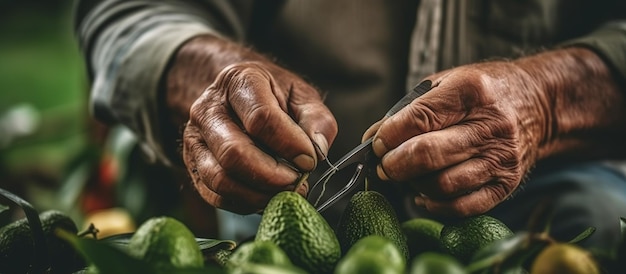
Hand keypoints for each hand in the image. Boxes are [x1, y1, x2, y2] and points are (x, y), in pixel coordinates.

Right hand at [170, 37, 336, 213]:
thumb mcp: (300, 94)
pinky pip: (215, 195)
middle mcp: (208, 109)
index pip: (260, 118)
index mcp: (238, 81)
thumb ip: (316, 118)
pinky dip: (245, 204)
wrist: (233, 95)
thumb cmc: (271, 95)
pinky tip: (266, 197)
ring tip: (285, 193)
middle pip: (234, 153)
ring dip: (259, 195)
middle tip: (298, 182)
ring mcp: (195, 139)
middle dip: (272, 176)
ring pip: (220, 179)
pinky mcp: (193, 165)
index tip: (310, 160)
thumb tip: (319, 149)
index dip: (289, 145)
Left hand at [364, 61, 548, 216]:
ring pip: (442, 185)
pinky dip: (435, 205)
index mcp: (471, 91)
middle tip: (385, 164)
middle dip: (395, 164)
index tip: (378, 143)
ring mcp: (501, 158)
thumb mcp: (445, 84)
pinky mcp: (507, 184)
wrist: (538, 104)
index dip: (389, 136)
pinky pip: (462, 207)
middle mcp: (490, 126)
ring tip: (407, 175)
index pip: (419, 119)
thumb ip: (408, 110)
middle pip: (428, 155)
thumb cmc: (483, 92)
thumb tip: (373, 138)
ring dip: (413, 184)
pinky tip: (424, 193)